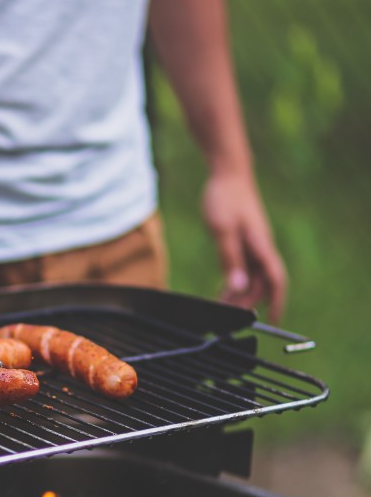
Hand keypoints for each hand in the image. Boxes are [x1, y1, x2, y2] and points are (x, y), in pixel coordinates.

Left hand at [202, 170, 286, 322]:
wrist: (228, 175)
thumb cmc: (225, 198)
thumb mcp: (222, 230)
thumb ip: (230, 259)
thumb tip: (239, 287)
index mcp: (261, 246)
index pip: (275, 281)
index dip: (276, 302)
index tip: (272, 321)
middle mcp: (261, 249)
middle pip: (261, 284)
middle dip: (247, 303)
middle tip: (227, 318)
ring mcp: (254, 245)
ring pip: (252, 278)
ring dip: (239, 295)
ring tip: (221, 308)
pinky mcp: (245, 242)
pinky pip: (244, 268)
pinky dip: (235, 282)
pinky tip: (223, 291)